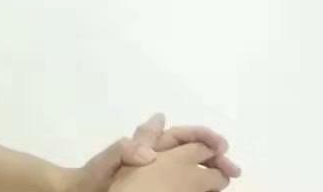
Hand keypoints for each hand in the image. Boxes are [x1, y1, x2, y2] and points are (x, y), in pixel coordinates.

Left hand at [69, 115, 237, 191]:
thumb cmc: (89, 180)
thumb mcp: (102, 164)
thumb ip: (122, 152)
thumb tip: (149, 155)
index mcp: (144, 146)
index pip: (180, 135)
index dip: (202, 137)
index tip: (221, 146)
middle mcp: (153, 157)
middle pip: (190, 150)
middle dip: (214, 155)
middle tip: (234, 170)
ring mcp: (155, 174)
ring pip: (188, 168)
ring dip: (209, 172)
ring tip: (227, 181)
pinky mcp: (152, 186)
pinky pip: (179, 184)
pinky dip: (197, 186)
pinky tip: (208, 191)